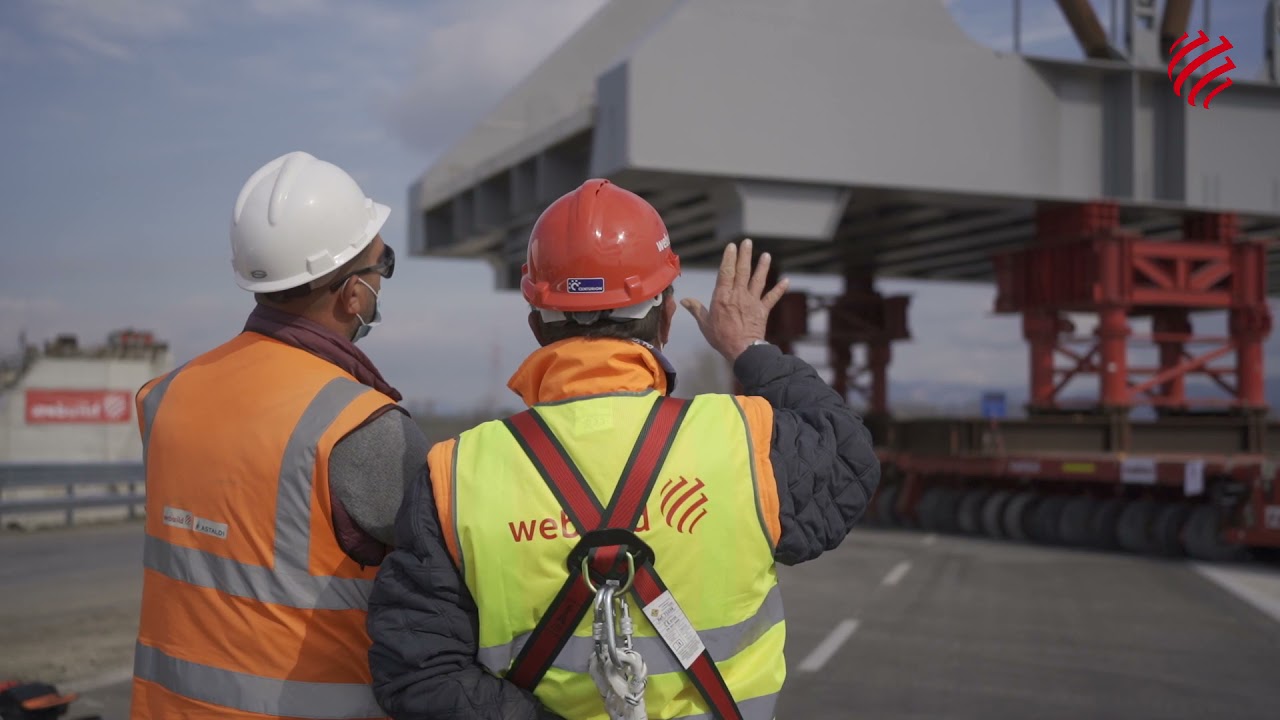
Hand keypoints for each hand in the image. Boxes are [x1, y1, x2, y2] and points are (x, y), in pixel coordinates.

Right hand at [680, 238, 789, 362]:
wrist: (742, 349)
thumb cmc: (721, 337)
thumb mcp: (704, 323)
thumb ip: (696, 309)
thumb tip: (684, 300)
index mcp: (723, 297)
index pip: (726, 272)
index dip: (729, 258)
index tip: (732, 246)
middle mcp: (738, 295)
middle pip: (742, 271)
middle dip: (745, 255)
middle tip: (747, 242)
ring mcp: (752, 302)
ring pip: (758, 280)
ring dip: (763, 267)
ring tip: (766, 255)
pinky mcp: (762, 310)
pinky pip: (772, 298)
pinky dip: (779, 289)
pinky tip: (786, 280)